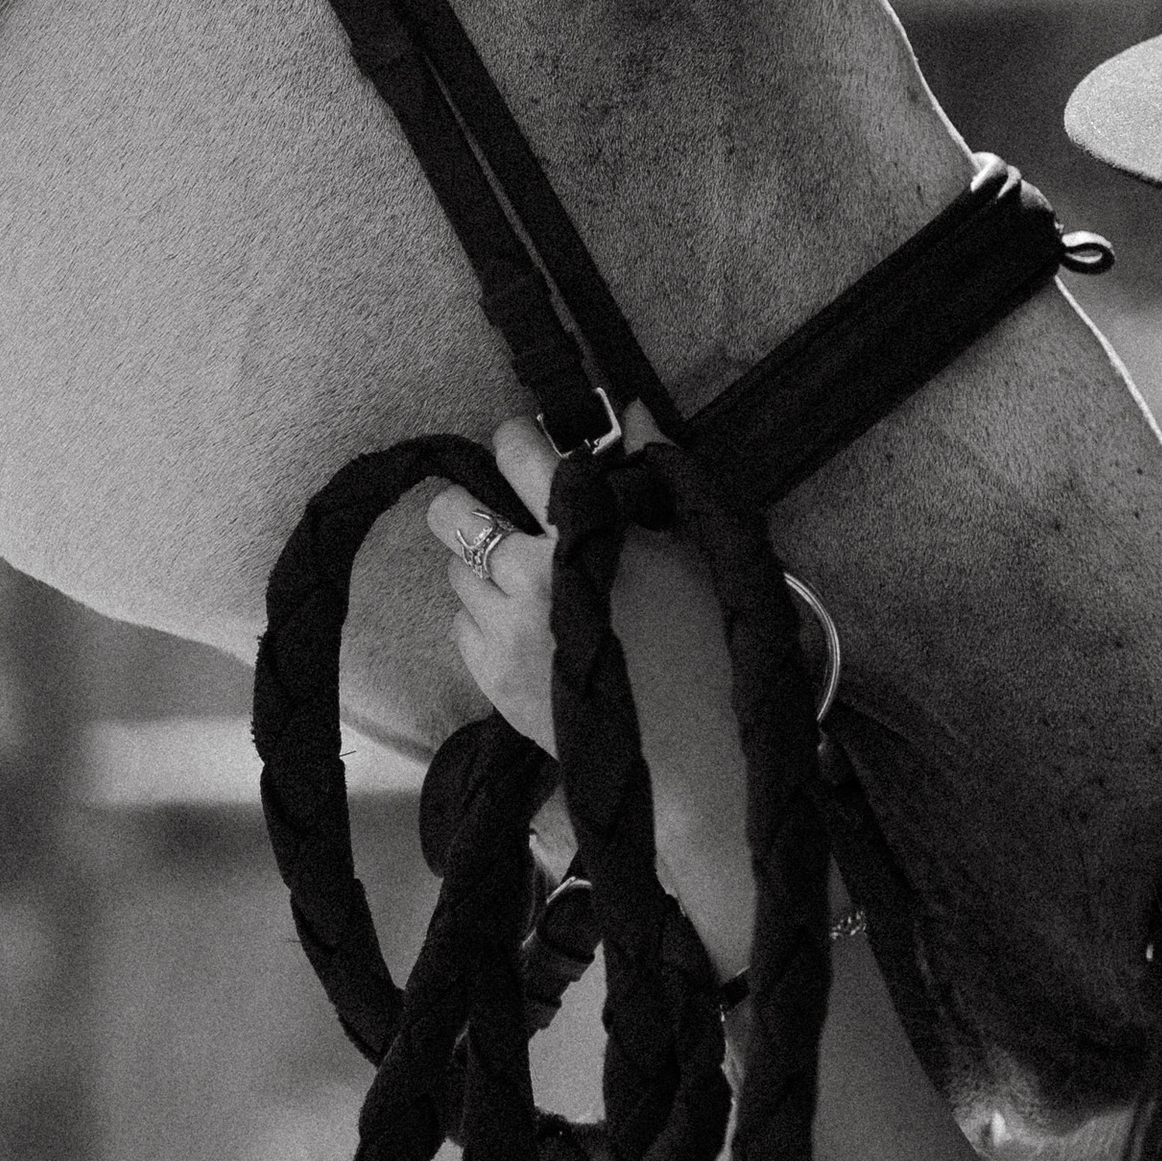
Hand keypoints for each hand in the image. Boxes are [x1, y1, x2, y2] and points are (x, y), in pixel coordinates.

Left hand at [425, 416, 759, 982]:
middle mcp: (528, 573)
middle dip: (471, 506)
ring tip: (529, 590)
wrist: (693, 750)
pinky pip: (460, 627)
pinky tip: (528, 635)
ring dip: (484, 572)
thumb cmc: (709, 644)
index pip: (515, 450)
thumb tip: (631, 410)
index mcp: (581, 530)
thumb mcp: (693, 547)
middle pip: (452, 511)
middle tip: (503, 519)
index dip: (518, 441)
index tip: (529, 452)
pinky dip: (484, 624)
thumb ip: (653, 474)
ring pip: (455, 572)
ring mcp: (503, 628)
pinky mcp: (490, 677)